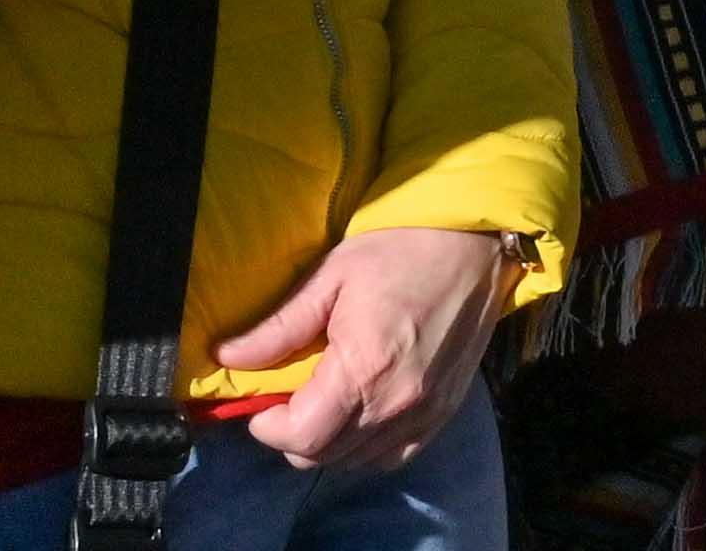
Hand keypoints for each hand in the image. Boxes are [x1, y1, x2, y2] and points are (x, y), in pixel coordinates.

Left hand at [217, 227, 517, 471]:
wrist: (479, 243)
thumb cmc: (402, 250)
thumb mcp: (332, 276)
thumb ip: (278, 326)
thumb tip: (226, 357)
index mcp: (364, 369)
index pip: (301, 437)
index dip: (269, 427)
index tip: (262, 405)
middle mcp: (396, 402)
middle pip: (323, 455)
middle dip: (294, 435)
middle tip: (290, 401)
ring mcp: (426, 412)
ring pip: (354, 461)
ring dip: (330, 442)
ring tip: (325, 404)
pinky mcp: (446, 411)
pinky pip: (393, 456)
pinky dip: (368, 447)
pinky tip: (362, 413)